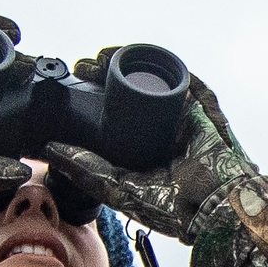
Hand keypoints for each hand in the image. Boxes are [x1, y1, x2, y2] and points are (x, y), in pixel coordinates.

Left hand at [43, 60, 267, 266]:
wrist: (217, 209)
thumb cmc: (177, 208)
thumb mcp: (120, 188)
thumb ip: (87, 170)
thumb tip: (51, 150)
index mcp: (139, 148)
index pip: (111, 115)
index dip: (91, 98)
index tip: (71, 86)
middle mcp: (157, 130)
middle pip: (127, 92)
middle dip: (103, 75)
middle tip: (81, 68)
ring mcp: (180, 117)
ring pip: (150, 81)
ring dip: (127, 64)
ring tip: (102, 57)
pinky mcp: (202, 109)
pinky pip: (183, 80)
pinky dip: (162, 66)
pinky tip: (139, 58)